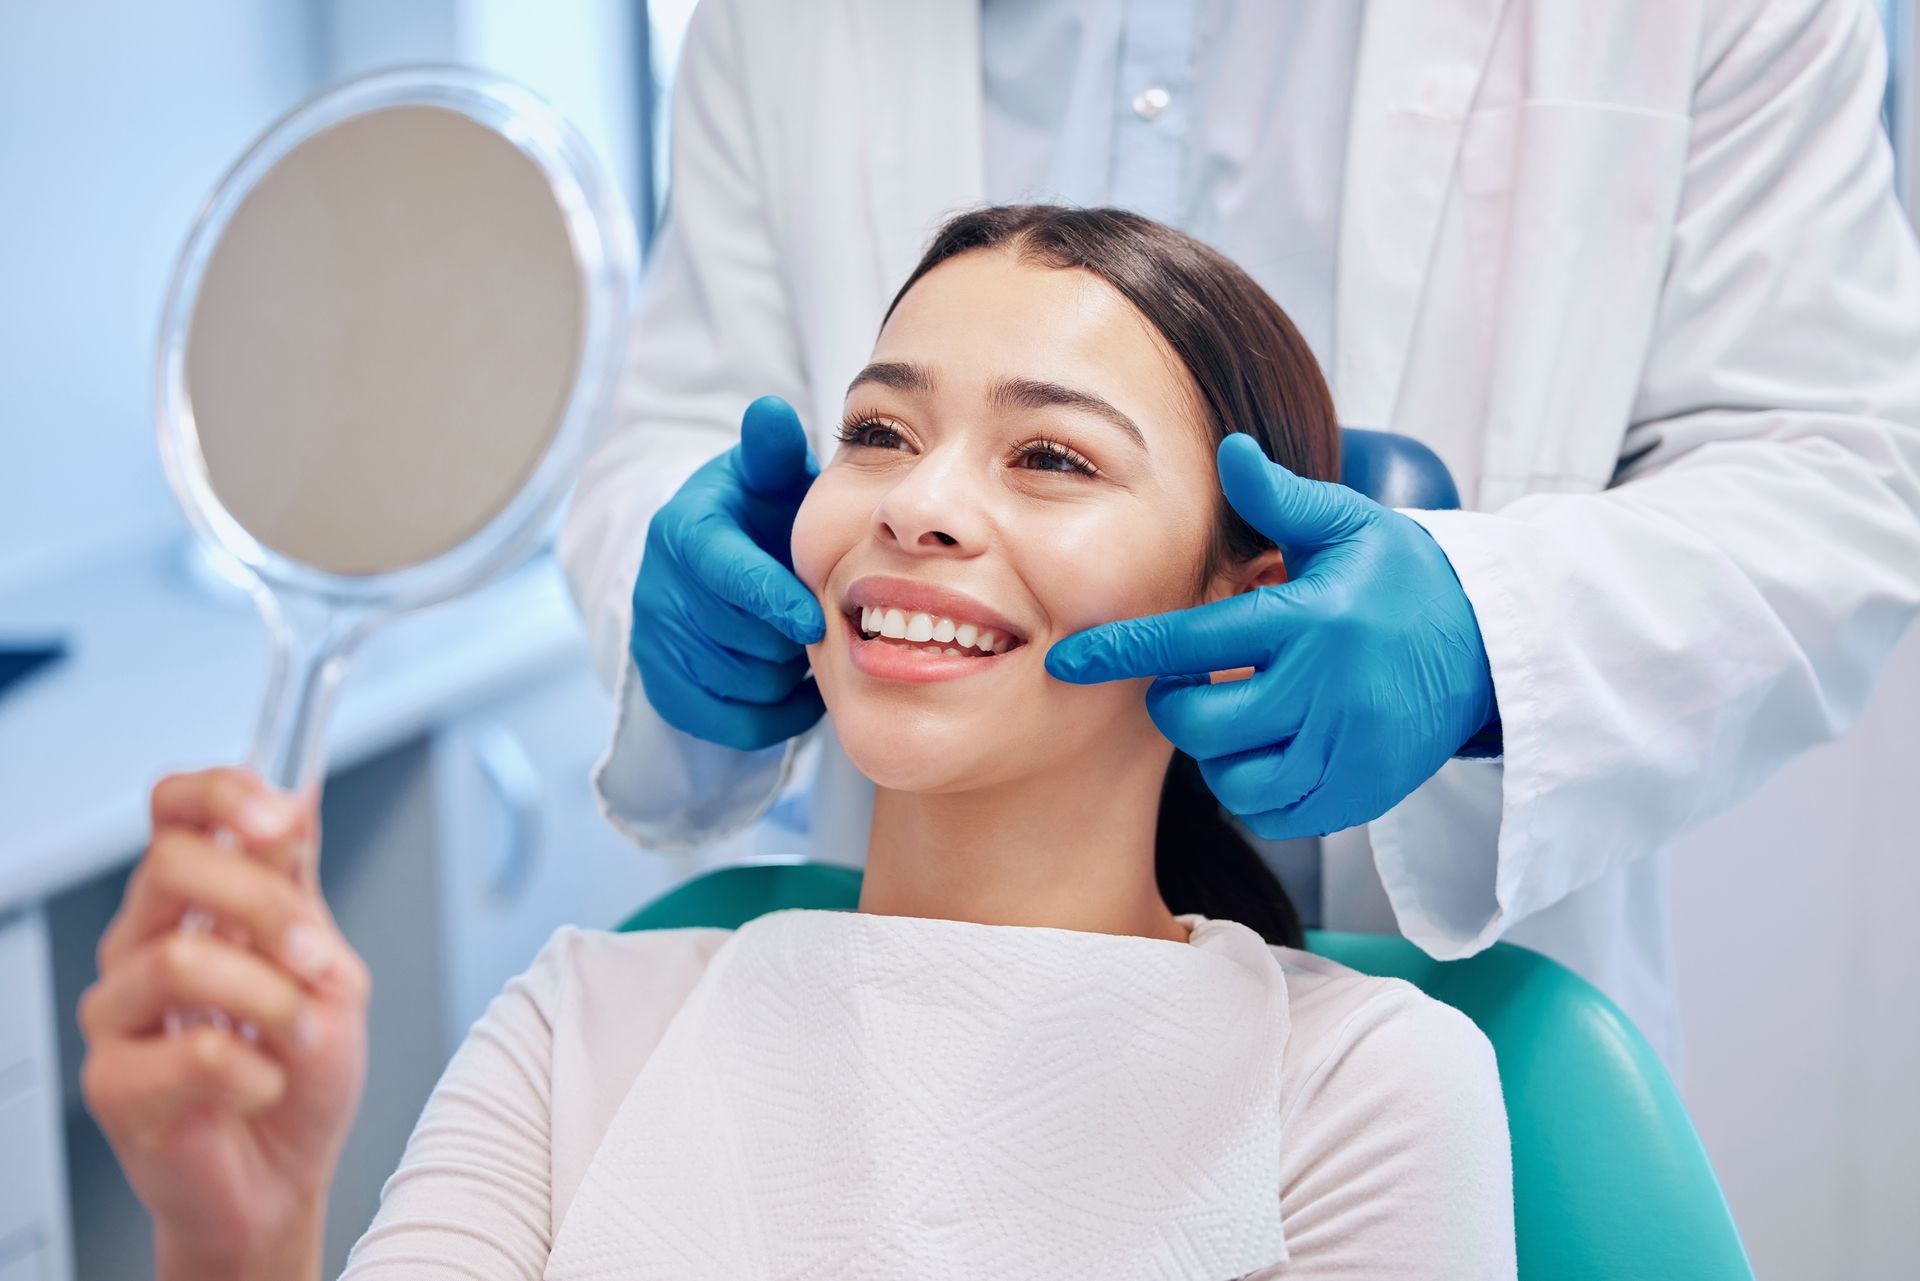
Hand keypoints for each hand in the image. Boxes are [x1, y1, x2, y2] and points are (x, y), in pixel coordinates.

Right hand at [80, 768, 369, 1279]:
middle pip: (170, 865)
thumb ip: (299, 889)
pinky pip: (192, 1053)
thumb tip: (298, 793)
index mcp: (196, 903)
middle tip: (316, 958)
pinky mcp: (112, 1081)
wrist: (285, 1174)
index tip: (279, 819)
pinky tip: (264, 1086)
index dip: (219, 794)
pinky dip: (258, 1071)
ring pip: (182, 960)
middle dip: (264, 905)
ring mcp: (118, 1011)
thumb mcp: (326, 967)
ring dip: (271, 1000)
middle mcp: (145, 942)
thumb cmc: (301, 1069)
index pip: (174, 810)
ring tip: (300, 1036)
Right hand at [632, 395, 827, 750]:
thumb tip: (771, 411)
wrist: (713, 562)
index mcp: (682, 530)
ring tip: (804, 644)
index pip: (726, 575)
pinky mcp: (663, 688)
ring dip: (787, 673)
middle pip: (740, 639)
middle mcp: (657, 588)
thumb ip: (773, 450)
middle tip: (823, 622)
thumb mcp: (766, 476)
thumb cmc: (759, 513)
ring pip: (741, 684)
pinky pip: (732, 723)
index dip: (773, 600)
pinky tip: (795, 683)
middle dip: (790, 637)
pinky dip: (776, 714)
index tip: (813, 619)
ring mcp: (655, 642)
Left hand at [1045, 433, 1496, 838]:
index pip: (1192, 642)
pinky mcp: (1360, 794)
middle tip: (1195, 682)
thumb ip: (1281, 499)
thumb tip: (1229, 450)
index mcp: (1309, 620)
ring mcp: (1345, 750)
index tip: (1068, 661)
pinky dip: (1255, 791)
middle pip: (1201, 725)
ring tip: (1240, 714)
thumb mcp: (1352, 525)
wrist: (1490, 649)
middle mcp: (1325, 691)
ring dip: (1216, 752)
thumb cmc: (1404, 580)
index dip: (1121, 653)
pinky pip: (1274, 814)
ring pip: (1232, 779)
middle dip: (1176, 706)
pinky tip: (1269, 751)